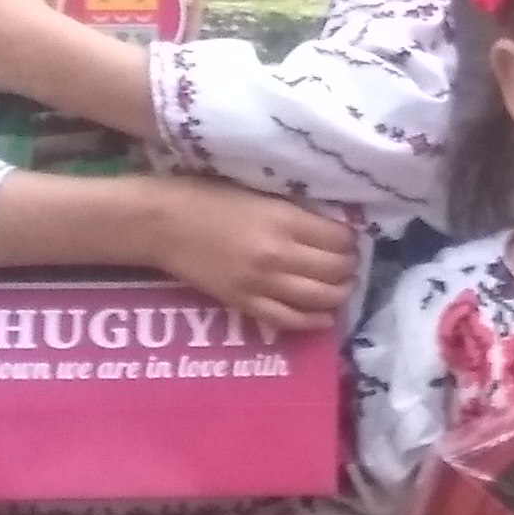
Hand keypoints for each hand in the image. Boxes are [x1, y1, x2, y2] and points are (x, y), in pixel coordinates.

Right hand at [152, 179, 356, 337]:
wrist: (163, 224)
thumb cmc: (208, 197)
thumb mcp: (260, 193)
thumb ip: (295, 212)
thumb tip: (332, 226)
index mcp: (284, 221)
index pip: (340, 239)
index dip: (350, 240)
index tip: (348, 238)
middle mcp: (279, 255)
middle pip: (335, 270)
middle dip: (349, 267)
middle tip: (349, 263)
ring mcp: (262, 284)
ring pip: (320, 298)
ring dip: (339, 293)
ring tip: (342, 286)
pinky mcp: (245, 304)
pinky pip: (289, 320)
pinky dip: (313, 321)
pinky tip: (324, 317)